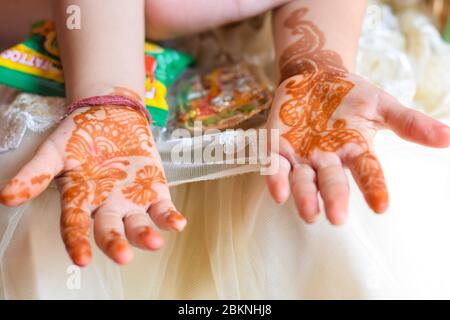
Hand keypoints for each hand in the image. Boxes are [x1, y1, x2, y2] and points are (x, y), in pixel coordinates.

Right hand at [0, 105, 185, 265]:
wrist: (112, 114)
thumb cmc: (80, 135)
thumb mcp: (54, 152)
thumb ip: (35, 173)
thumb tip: (6, 197)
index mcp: (80, 200)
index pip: (74, 227)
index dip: (77, 243)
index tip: (81, 259)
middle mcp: (106, 206)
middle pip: (110, 231)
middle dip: (115, 243)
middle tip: (121, 256)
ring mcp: (132, 201)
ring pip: (138, 225)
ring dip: (146, 235)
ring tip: (154, 242)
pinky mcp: (155, 191)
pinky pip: (163, 209)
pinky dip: (170, 217)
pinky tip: (177, 223)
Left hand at [266, 72, 449, 224]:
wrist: (313, 77)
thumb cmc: (348, 95)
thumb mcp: (380, 104)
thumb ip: (408, 122)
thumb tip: (448, 138)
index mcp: (355, 150)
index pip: (368, 172)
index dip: (374, 188)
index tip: (381, 206)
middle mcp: (328, 160)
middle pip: (333, 182)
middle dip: (335, 198)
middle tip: (337, 218)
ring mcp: (302, 155)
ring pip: (303, 180)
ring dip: (305, 196)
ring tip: (310, 213)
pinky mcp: (278, 146)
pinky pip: (275, 166)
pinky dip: (276, 179)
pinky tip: (278, 193)